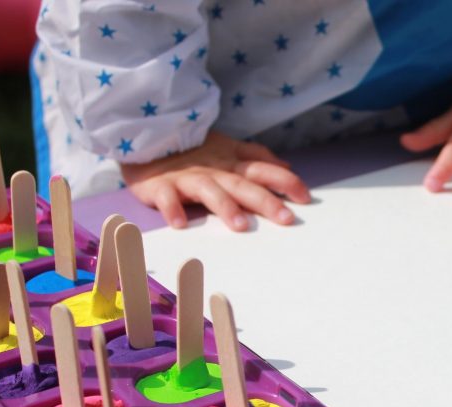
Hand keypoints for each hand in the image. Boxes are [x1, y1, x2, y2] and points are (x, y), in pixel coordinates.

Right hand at [120, 131, 310, 229]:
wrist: (146, 137)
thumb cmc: (193, 151)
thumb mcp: (229, 150)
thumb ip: (258, 158)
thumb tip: (288, 169)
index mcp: (232, 164)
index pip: (264, 171)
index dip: (285, 182)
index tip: (306, 197)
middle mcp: (215, 172)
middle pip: (243, 185)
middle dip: (265, 201)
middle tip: (286, 218)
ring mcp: (188, 179)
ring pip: (209, 191)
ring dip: (224, 206)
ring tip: (240, 225)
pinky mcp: (160, 186)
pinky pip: (166, 197)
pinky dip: (171, 208)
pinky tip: (179, 223)